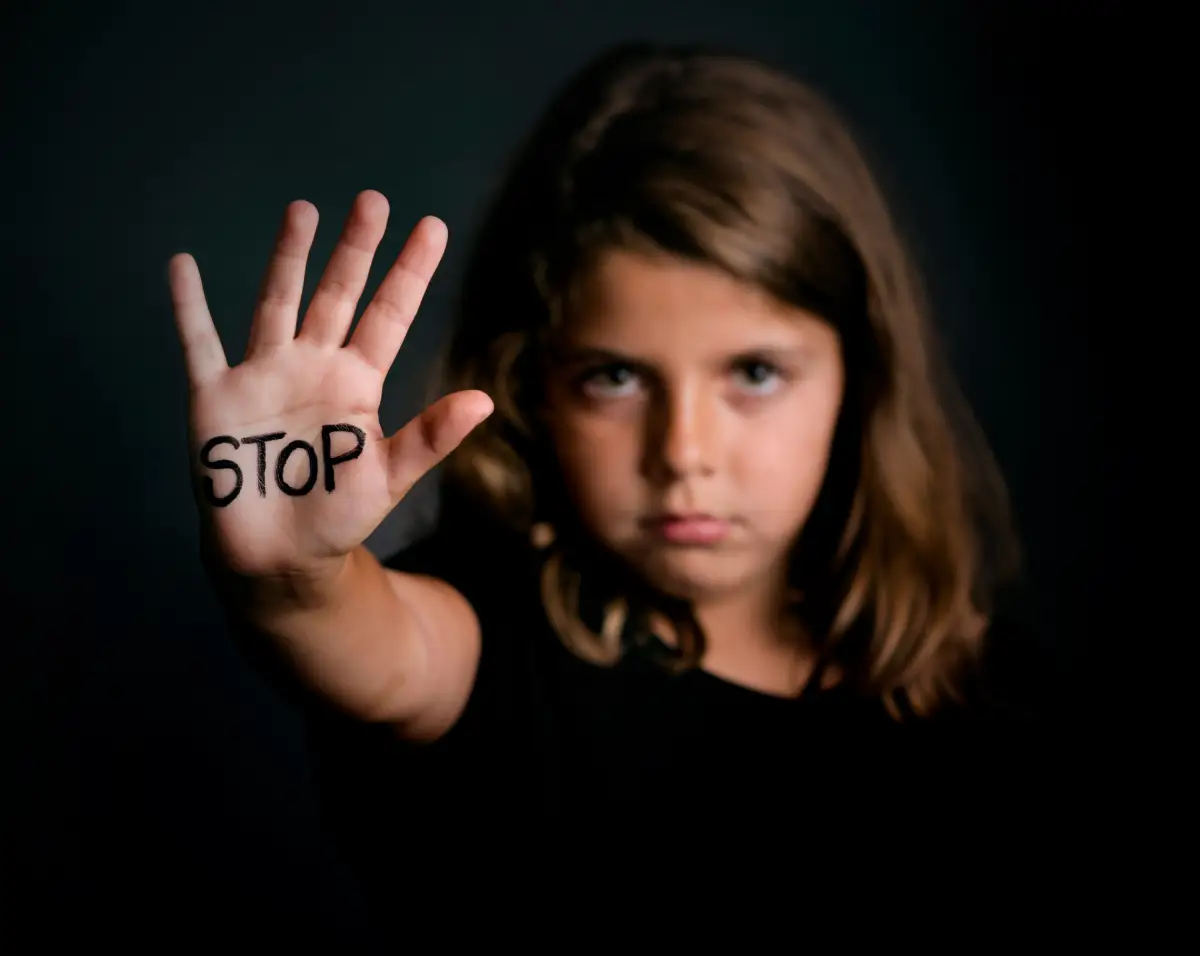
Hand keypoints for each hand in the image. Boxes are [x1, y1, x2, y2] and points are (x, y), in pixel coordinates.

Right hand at [168, 190, 492, 581]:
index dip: (410, 273)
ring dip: (287, 258)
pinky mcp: (215, 398)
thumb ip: (431, 437)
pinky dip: (187, 307)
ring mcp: (263, 377)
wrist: (278, 558)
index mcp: (358, 384)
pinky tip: (180, 267)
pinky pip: (199, 343)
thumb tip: (485, 400)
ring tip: (302, 210)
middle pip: (337, 295)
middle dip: (355, 249)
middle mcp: (313, 368)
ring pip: (276, 303)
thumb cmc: (337, 517)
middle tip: (373, 200)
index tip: (433, 227)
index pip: (389, 315)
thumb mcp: (390, 476)